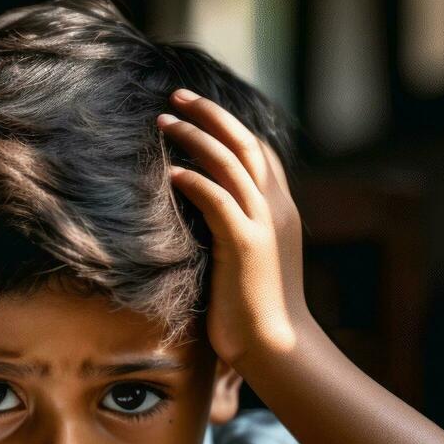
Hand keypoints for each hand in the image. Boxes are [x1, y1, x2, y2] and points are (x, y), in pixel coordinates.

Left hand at [157, 88, 312, 368]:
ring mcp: (264, 224)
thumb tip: (203, 217)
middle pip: (245, 143)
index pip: (259, 152)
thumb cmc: (256, 311)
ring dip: (195, 138)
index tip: (196, 110)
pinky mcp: (246, 245)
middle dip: (210, 115)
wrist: (277, 346)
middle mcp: (276, 208)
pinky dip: (195, 181)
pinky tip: (170, 174)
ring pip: (231, 162)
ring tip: (163, 123)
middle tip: (176, 97)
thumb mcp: (249, 260)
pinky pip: (219, 200)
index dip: (229, 125)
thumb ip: (234, 231)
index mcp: (280, 210)